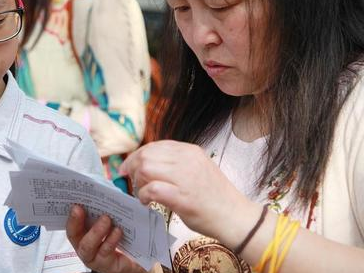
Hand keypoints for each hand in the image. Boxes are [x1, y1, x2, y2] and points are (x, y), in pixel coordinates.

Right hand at [66, 205, 147, 272]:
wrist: (138, 258)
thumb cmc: (121, 236)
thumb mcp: (111, 220)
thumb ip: (104, 208)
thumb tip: (103, 188)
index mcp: (83, 234)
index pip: (71, 224)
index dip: (70, 215)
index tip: (74, 203)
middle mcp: (84, 246)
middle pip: (74, 236)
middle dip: (76, 221)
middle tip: (81, 208)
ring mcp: (94, 258)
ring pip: (87, 246)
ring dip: (95, 231)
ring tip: (106, 219)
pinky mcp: (107, 265)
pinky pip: (105, 253)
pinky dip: (111, 240)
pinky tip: (118, 231)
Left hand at [120, 140, 257, 246]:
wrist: (236, 217)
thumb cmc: (215, 197)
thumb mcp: (197, 169)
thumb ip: (176, 163)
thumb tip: (148, 164)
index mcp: (190, 151)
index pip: (155, 146)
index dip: (137, 155)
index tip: (128, 166)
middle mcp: (186, 160)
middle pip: (146, 155)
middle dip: (133, 168)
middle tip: (132, 181)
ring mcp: (185, 177)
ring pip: (146, 168)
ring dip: (138, 182)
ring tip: (142, 193)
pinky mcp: (182, 197)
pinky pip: (152, 189)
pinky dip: (143, 195)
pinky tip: (147, 202)